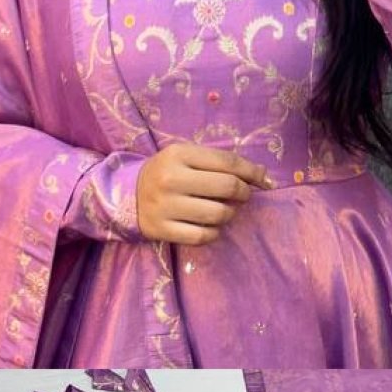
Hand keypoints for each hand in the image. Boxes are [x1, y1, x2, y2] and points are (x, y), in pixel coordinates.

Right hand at [135, 141, 273, 244]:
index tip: (265, 181)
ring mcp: (165, 206)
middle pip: (227, 187)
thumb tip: (263, 176)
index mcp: (179, 154)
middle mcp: (171, 179)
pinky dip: (214, 232)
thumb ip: (220, 162)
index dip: (253, 172)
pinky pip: (202, 236)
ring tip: (224, 210)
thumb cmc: (167, 172)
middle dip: (244, 193)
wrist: (126, 194)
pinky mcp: (161, 229)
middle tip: (242, 196)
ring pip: (218, 214)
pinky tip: (210, 225)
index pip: (229, 162)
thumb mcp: (187, 157)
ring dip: (230, 214)